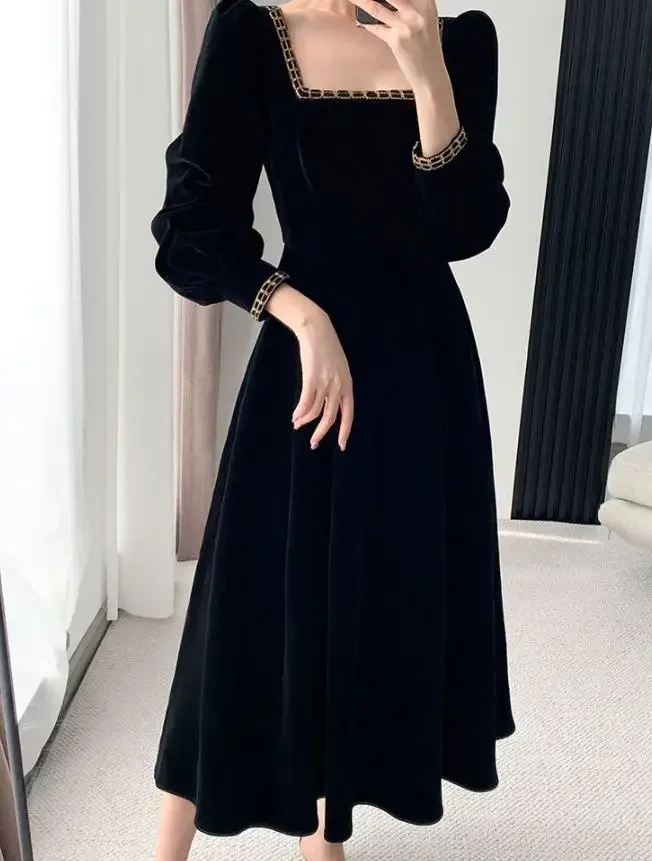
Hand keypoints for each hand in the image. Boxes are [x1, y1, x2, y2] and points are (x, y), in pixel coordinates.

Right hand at [293, 314, 353, 451]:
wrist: (316, 329)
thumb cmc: (326, 347)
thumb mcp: (339, 368)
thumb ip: (336, 385)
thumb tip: (328, 402)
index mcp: (347, 385)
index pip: (349, 414)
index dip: (345, 431)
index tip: (341, 446)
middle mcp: (338, 386)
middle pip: (331, 417)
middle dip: (321, 433)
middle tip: (313, 444)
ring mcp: (325, 383)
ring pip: (315, 411)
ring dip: (305, 421)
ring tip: (297, 424)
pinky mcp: (311, 378)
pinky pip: (305, 402)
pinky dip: (299, 412)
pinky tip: (294, 417)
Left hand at [349, 0, 444, 93]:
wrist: (431, 74)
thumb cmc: (426, 48)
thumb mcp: (425, 20)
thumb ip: (410, 5)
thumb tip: (387, 2)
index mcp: (427, 2)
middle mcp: (418, 10)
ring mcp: (406, 25)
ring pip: (376, 6)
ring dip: (361, 1)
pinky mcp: (396, 40)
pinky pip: (375, 28)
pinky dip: (365, 23)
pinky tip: (360, 20)